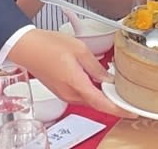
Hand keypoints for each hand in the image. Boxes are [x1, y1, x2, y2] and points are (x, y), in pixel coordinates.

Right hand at [6, 28, 134, 117]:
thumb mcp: (79, 49)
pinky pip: (81, 95)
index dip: (118, 109)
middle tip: (128, 97)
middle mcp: (69, 93)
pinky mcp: (61, 91)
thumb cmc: (48, 45)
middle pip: (96, 103)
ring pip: (89, 99)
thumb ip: (95, 66)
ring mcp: (64, 94)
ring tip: (116, 88)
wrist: (26, 47)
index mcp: (75, 82)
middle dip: (113, 102)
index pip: (101, 102)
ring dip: (102, 96)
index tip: (131, 112)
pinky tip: (99, 83)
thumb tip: (108, 78)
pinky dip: (92, 92)